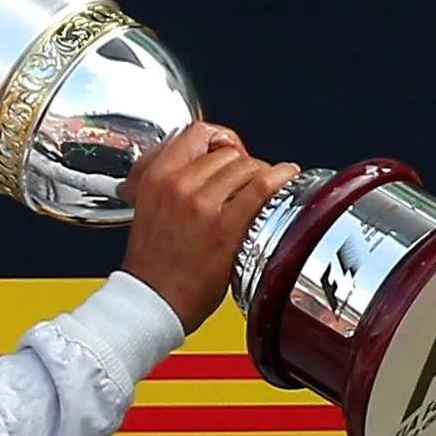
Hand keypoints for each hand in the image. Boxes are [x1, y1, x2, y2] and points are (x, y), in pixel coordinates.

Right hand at [120, 122, 299, 334]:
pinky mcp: (224, 227)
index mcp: (155, 177)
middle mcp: (177, 185)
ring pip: (247, 167)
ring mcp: (201, 205)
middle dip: (242, 166)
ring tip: (258, 197)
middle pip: (228, 153)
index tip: (229, 153)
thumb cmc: (154, 264)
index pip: (197, 133)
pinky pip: (261, 187)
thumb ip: (174, 180)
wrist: (152, 301)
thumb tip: (209, 161)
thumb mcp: (150, 207)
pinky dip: (279, 179)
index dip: (220, 140)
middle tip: (244, 188)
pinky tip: (285, 179)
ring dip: (259, 178)